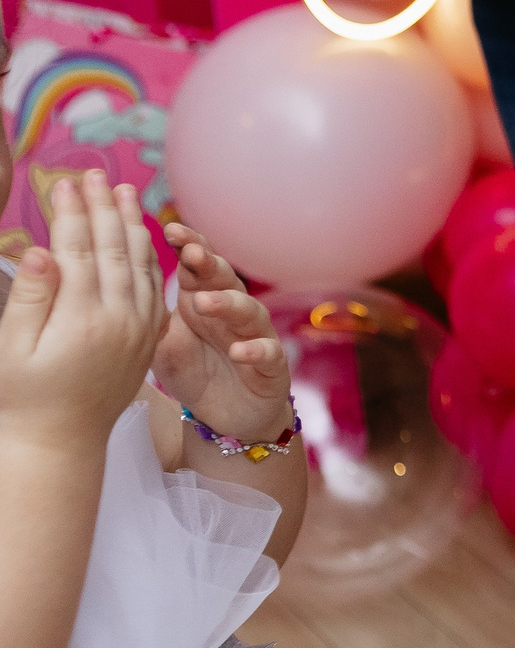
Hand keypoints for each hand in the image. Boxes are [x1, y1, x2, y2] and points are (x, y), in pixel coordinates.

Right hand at [0, 175, 165, 446]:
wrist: (61, 441)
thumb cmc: (24, 397)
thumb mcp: (13, 350)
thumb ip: (30, 299)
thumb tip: (42, 251)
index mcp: (83, 319)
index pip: (79, 251)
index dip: (72, 213)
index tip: (64, 182)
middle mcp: (120, 320)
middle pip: (113, 249)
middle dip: (103, 208)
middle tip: (93, 173)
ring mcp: (140, 328)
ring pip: (140, 264)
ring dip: (131, 224)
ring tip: (123, 191)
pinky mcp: (148, 337)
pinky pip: (153, 286)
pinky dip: (148, 256)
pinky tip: (141, 234)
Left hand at [150, 221, 291, 442]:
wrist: (226, 416)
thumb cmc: (193, 371)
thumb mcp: (162, 340)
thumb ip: (148, 311)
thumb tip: (109, 278)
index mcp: (203, 300)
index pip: (198, 266)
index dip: (189, 246)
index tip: (170, 230)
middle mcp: (232, 312)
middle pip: (226, 280)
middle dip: (210, 264)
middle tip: (191, 254)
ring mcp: (255, 337)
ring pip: (249, 312)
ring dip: (229, 304)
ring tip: (205, 302)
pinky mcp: (272, 366)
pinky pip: (269, 353)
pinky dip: (256, 350)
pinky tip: (239, 351)